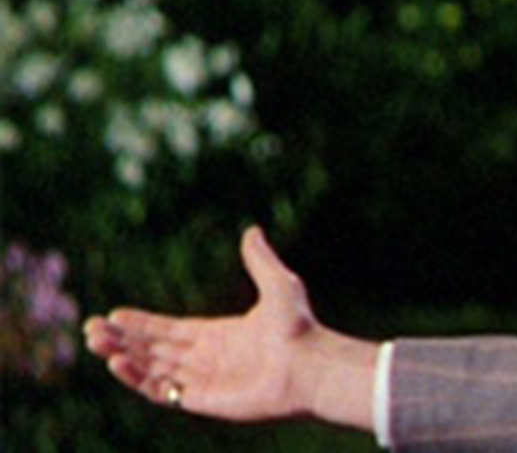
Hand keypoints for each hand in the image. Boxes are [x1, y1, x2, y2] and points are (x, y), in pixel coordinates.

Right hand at [82, 227, 377, 430]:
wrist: (312, 365)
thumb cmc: (299, 328)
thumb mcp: (277, 285)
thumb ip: (259, 260)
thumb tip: (251, 230)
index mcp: (220, 335)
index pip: (171, 330)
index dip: (142, 324)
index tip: (114, 314)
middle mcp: (208, 359)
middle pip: (154, 350)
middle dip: (121, 340)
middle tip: (90, 329)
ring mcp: (204, 381)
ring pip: (152, 369)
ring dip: (122, 357)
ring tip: (95, 343)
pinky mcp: (202, 401)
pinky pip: (161, 392)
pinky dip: (137, 379)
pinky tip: (117, 363)